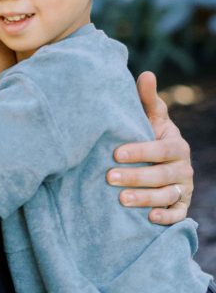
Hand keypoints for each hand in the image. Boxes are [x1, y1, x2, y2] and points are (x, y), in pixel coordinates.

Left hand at [107, 71, 193, 224]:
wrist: (160, 165)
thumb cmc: (150, 137)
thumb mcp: (151, 119)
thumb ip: (147, 100)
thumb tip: (146, 73)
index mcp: (176, 144)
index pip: (160, 149)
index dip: (140, 151)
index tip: (115, 153)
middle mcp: (183, 167)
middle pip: (162, 174)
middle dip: (137, 176)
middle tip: (110, 178)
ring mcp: (183, 188)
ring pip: (168, 195)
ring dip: (146, 198)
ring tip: (121, 200)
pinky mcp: (181, 207)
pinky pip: (178, 215)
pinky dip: (166, 218)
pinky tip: (149, 218)